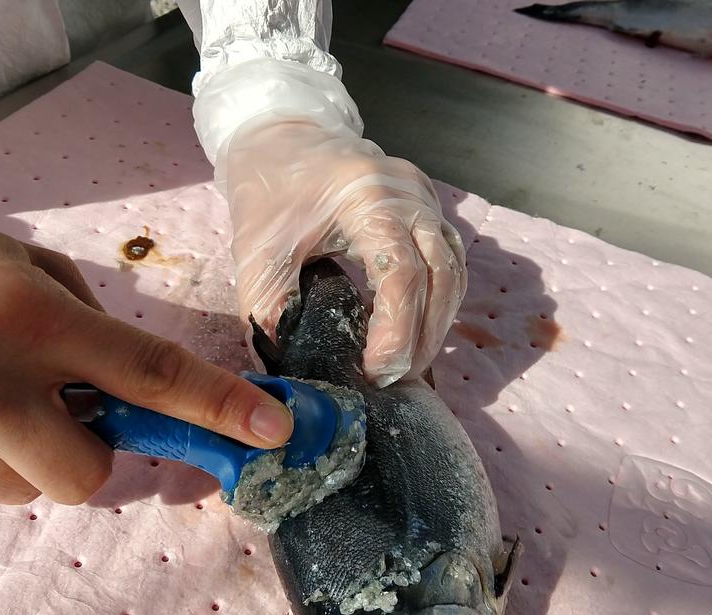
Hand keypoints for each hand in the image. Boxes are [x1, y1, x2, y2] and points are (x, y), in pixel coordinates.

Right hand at [0, 220, 292, 508]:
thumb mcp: (4, 262)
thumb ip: (77, 316)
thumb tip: (133, 381)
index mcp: (27, 320)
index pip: (151, 373)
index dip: (219, 407)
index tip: (274, 429)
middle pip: (87, 474)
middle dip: (83, 453)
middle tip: (49, 411)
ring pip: (22, 490)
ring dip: (16, 456)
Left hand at [217, 119, 466, 386]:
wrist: (283, 135)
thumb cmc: (268, 189)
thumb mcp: (257, 250)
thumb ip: (268, 310)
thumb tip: (284, 372)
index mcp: (367, 197)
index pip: (402, 274)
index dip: (396, 333)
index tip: (375, 373)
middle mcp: (409, 195)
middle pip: (442, 277)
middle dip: (422, 339)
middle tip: (395, 382)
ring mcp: (425, 199)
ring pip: (453, 273)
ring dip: (437, 326)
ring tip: (408, 367)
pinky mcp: (429, 209)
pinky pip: (450, 263)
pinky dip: (438, 304)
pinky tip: (416, 334)